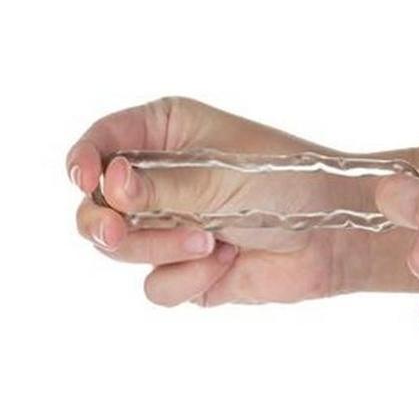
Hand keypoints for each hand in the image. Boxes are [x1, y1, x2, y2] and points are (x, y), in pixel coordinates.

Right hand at [66, 96, 371, 305]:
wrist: (335, 236)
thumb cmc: (290, 182)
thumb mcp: (221, 175)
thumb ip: (161, 186)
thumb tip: (110, 186)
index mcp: (165, 132)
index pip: (102, 141)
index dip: (83, 160)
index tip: (85, 178)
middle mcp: (159, 178)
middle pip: (95, 205)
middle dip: (107, 223)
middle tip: (118, 233)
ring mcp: (168, 225)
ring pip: (120, 249)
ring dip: (162, 248)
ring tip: (211, 240)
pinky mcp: (183, 269)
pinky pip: (155, 285)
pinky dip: (188, 277)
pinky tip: (225, 262)